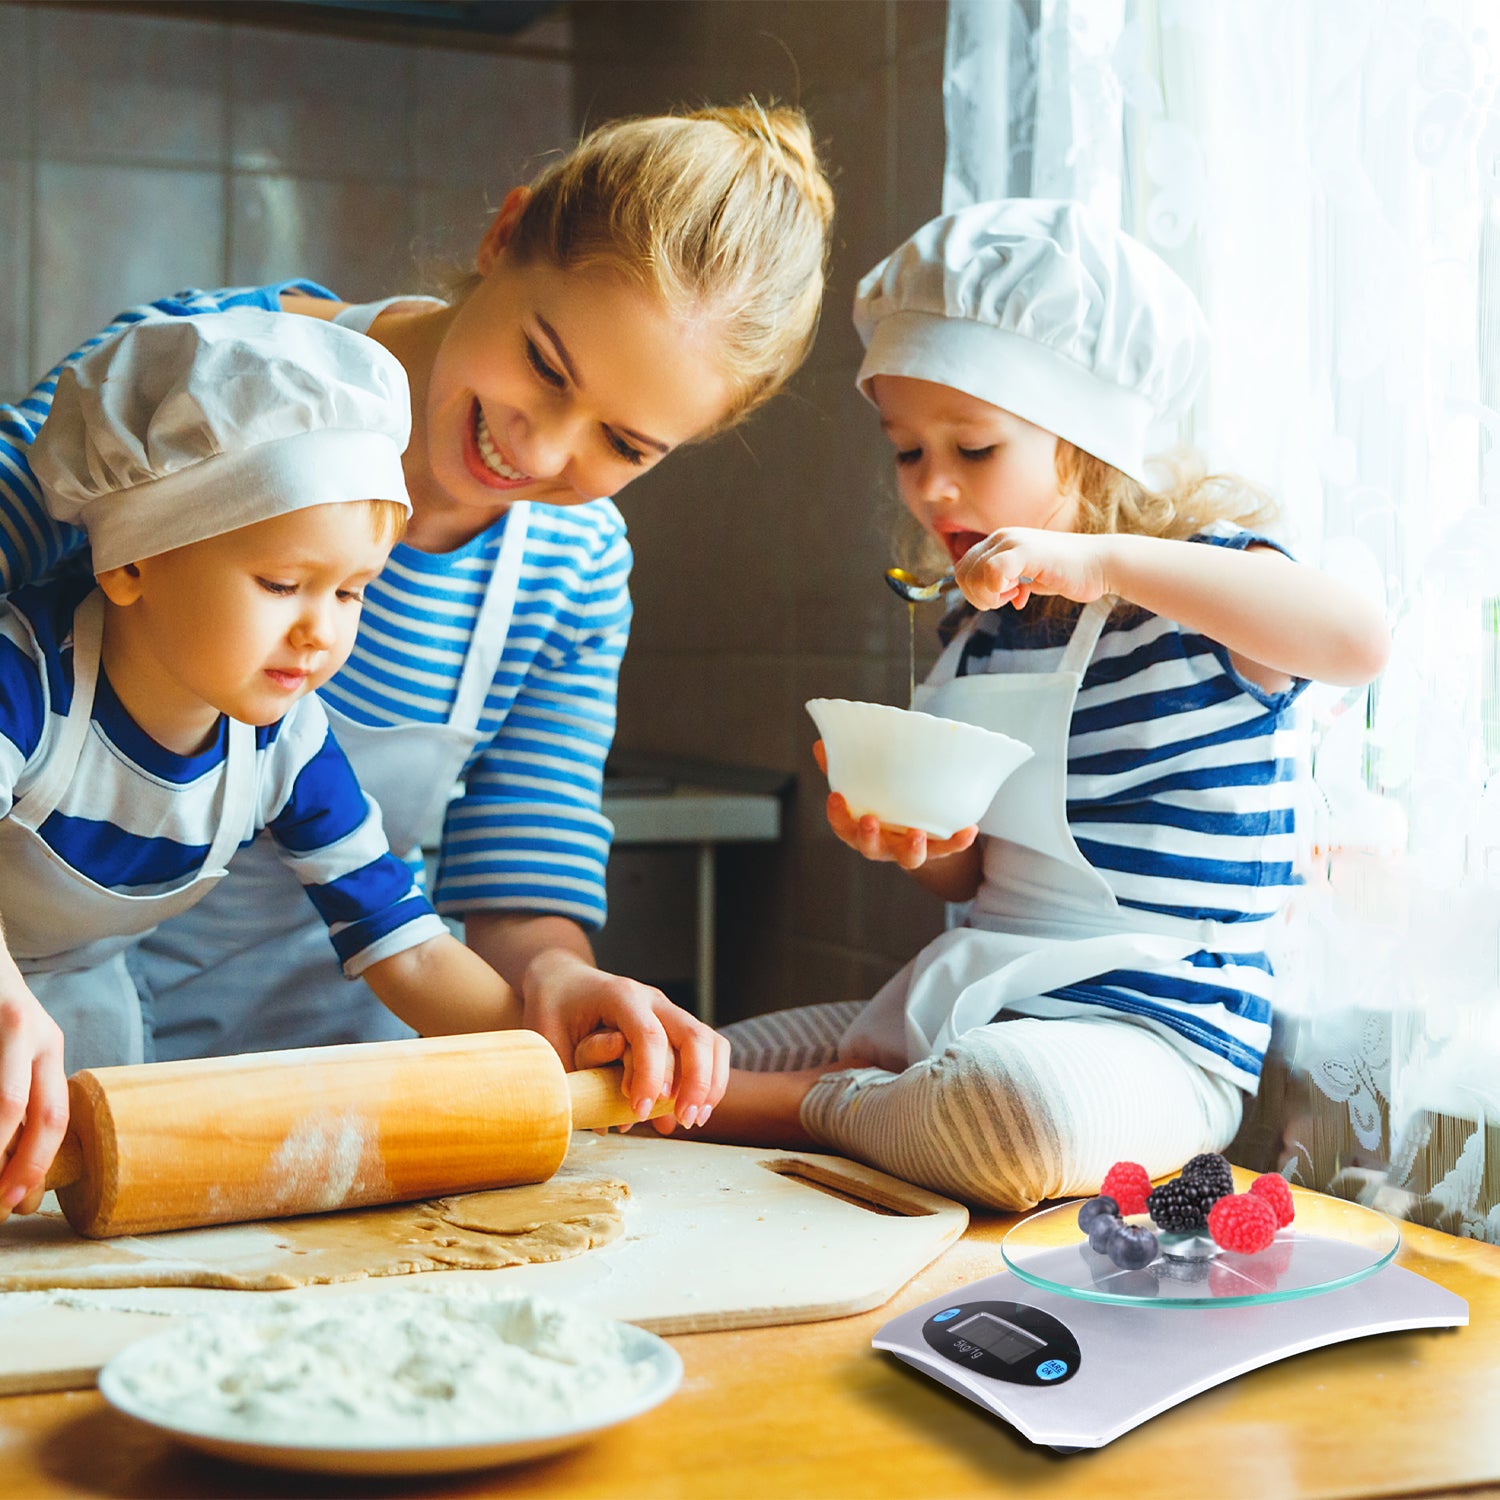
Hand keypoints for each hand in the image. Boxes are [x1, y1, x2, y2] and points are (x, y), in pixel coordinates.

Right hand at [0, 979, 67, 1220]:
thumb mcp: (11, 1046)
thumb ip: (14, 1094)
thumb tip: (10, 1168)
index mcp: (48, 1048)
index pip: (57, 1115)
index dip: (40, 1163)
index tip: (19, 1202)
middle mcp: (36, 1036)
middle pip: (39, 1111)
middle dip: (22, 1163)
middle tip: (2, 1202)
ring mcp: (10, 1022)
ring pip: (7, 1102)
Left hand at [520, 950, 729, 1129]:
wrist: (563, 982)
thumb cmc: (553, 1012)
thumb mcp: (547, 1040)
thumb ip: (572, 1077)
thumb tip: (605, 1124)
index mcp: (619, 996)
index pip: (649, 1035)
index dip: (650, 1076)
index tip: (639, 1112)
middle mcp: (651, 999)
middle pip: (691, 1034)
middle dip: (694, 1081)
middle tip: (683, 1119)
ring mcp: (668, 1009)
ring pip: (708, 1040)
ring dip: (710, 1082)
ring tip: (695, 1118)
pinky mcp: (675, 1024)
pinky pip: (709, 1046)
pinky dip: (713, 1077)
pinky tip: (701, 1107)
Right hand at [814, 740, 977, 867]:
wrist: (918, 831)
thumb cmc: (883, 802)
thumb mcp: (864, 785)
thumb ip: (844, 766)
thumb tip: (821, 743)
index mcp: (860, 827)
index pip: (842, 826)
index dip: (837, 815)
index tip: (835, 797)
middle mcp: (882, 844)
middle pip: (870, 848)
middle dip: (868, 837)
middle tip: (870, 821)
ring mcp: (908, 850)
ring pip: (907, 858)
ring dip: (911, 849)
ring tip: (917, 834)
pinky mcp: (935, 851)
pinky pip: (947, 850)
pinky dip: (957, 842)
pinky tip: (969, 829)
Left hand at [955, 527, 1110, 611]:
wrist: (1101, 564)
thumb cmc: (1070, 572)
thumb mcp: (1031, 577)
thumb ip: (1011, 583)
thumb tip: (1003, 598)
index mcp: (1001, 542)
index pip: (963, 567)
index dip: (973, 590)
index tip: (998, 598)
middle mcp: (1003, 537)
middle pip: (962, 572)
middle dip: (977, 596)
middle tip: (1003, 601)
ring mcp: (1013, 542)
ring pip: (973, 573)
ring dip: (988, 595)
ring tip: (1012, 596)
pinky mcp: (1026, 551)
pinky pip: (992, 571)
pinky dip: (998, 589)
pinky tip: (1018, 593)